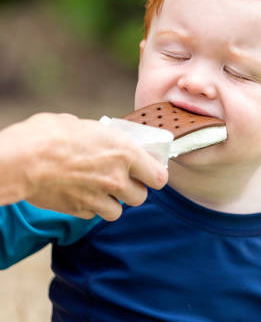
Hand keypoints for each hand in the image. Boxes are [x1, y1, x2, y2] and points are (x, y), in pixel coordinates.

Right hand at [0, 113, 167, 220]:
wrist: (22, 159)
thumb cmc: (49, 135)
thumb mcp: (85, 125)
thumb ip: (103, 138)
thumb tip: (105, 139)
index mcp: (125, 153)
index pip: (159, 176)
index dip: (155, 175)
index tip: (150, 173)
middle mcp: (117, 178)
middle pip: (140, 196)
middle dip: (133, 190)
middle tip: (122, 181)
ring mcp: (98, 197)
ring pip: (118, 211)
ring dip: (112, 203)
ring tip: (101, 191)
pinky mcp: (79, 210)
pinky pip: (92, 215)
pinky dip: (90, 208)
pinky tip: (80, 195)